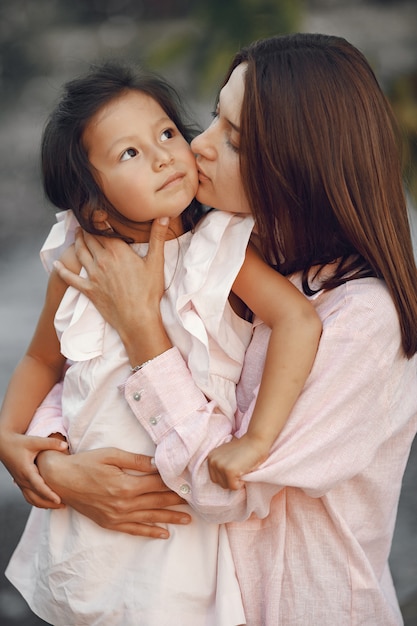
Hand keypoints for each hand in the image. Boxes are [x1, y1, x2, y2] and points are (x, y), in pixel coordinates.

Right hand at [0, 431, 67, 506]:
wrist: (2, 444)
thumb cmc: (18, 442)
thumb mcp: (34, 441)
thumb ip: (50, 443)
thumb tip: (66, 445)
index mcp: (26, 471)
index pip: (39, 487)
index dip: (49, 495)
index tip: (59, 501)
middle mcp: (22, 479)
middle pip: (36, 497)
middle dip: (49, 503)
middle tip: (64, 506)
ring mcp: (20, 482)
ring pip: (31, 499)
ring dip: (44, 504)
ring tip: (58, 506)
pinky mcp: (20, 482)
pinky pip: (28, 496)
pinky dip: (37, 501)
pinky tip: (47, 502)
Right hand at [37, 447, 190, 537]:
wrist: (61, 480)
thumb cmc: (86, 463)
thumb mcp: (111, 455)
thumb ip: (136, 461)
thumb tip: (158, 463)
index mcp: (126, 485)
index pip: (157, 484)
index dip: (174, 483)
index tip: (191, 482)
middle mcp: (124, 503)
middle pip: (157, 502)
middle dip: (178, 501)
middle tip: (197, 502)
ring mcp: (117, 516)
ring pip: (149, 518)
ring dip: (170, 519)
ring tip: (188, 519)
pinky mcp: (110, 523)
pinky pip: (134, 530)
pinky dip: (150, 532)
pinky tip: (163, 534)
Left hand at [53, 217, 169, 335]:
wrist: (138, 319)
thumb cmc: (149, 292)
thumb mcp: (156, 263)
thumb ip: (158, 237)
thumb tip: (164, 216)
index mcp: (117, 251)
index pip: (103, 228)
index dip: (98, 218)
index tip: (95, 211)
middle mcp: (102, 260)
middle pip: (90, 238)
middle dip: (86, 228)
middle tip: (84, 221)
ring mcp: (93, 275)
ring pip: (80, 253)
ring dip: (77, 242)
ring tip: (76, 235)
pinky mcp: (88, 290)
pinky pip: (70, 278)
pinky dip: (62, 270)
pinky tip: (56, 265)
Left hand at [207, 434, 268, 489]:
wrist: (256, 441)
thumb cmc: (245, 448)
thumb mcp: (227, 454)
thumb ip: (222, 463)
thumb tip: (222, 478)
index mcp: (211, 457)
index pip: (215, 477)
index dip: (226, 476)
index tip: (236, 468)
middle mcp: (212, 461)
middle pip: (219, 483)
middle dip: (230, 480)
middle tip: (240, 469)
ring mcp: (220, 466)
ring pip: (226, 486)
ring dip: (235, 482)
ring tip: (242, 469)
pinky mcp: (229, 471)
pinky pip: (233, 487)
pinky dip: (241, 484)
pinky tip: (244, 472)